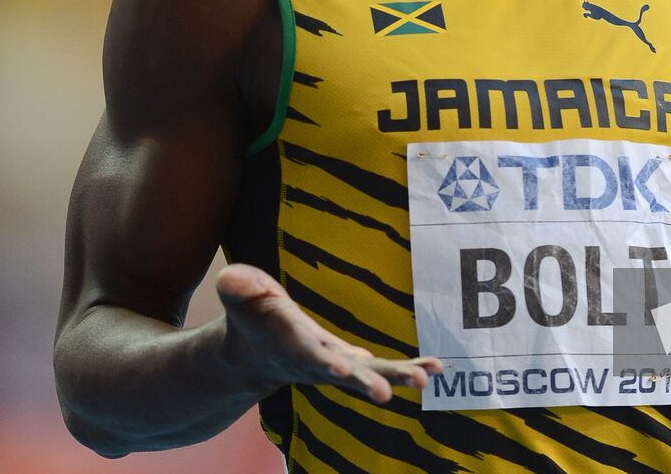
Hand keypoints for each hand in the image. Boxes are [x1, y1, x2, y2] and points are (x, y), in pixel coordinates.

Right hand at [215, 263, 441, 402]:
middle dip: (364, 382)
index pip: (305, 354)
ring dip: (398, 376)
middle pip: (342, 374)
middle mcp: (315, 362)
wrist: (253, 354)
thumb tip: (231, 277)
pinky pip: (383, 368)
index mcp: (287, 344)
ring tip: (427, 378)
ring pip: (370, 375)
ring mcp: (336, 367)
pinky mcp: (352, 366)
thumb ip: (239, 288)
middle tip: (386, 392)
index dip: (323, 361)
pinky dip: (409, 368)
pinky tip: (438, 368)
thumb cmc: (251, 316)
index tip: (342, 369)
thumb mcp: (241, 297)